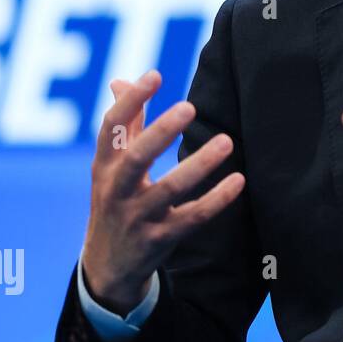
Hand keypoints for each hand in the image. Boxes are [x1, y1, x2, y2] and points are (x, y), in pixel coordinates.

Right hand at [80, 69, 244, 314]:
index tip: (155, 74)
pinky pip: (192, 218)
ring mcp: (137, 218)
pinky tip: (238, 180)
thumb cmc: (115, 202)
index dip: (130, 101)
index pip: (111, 129)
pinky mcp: (160, 240)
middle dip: (161, 132)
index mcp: (104, 166)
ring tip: (226, 141)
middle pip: (136, 158)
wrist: (108, 267)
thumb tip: (120, 81)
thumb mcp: (109, 168)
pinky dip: (216, 200)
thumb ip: (123, 126)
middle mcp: (117, 191)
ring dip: (198, 165)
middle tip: (190, 107)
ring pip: (169, 190)